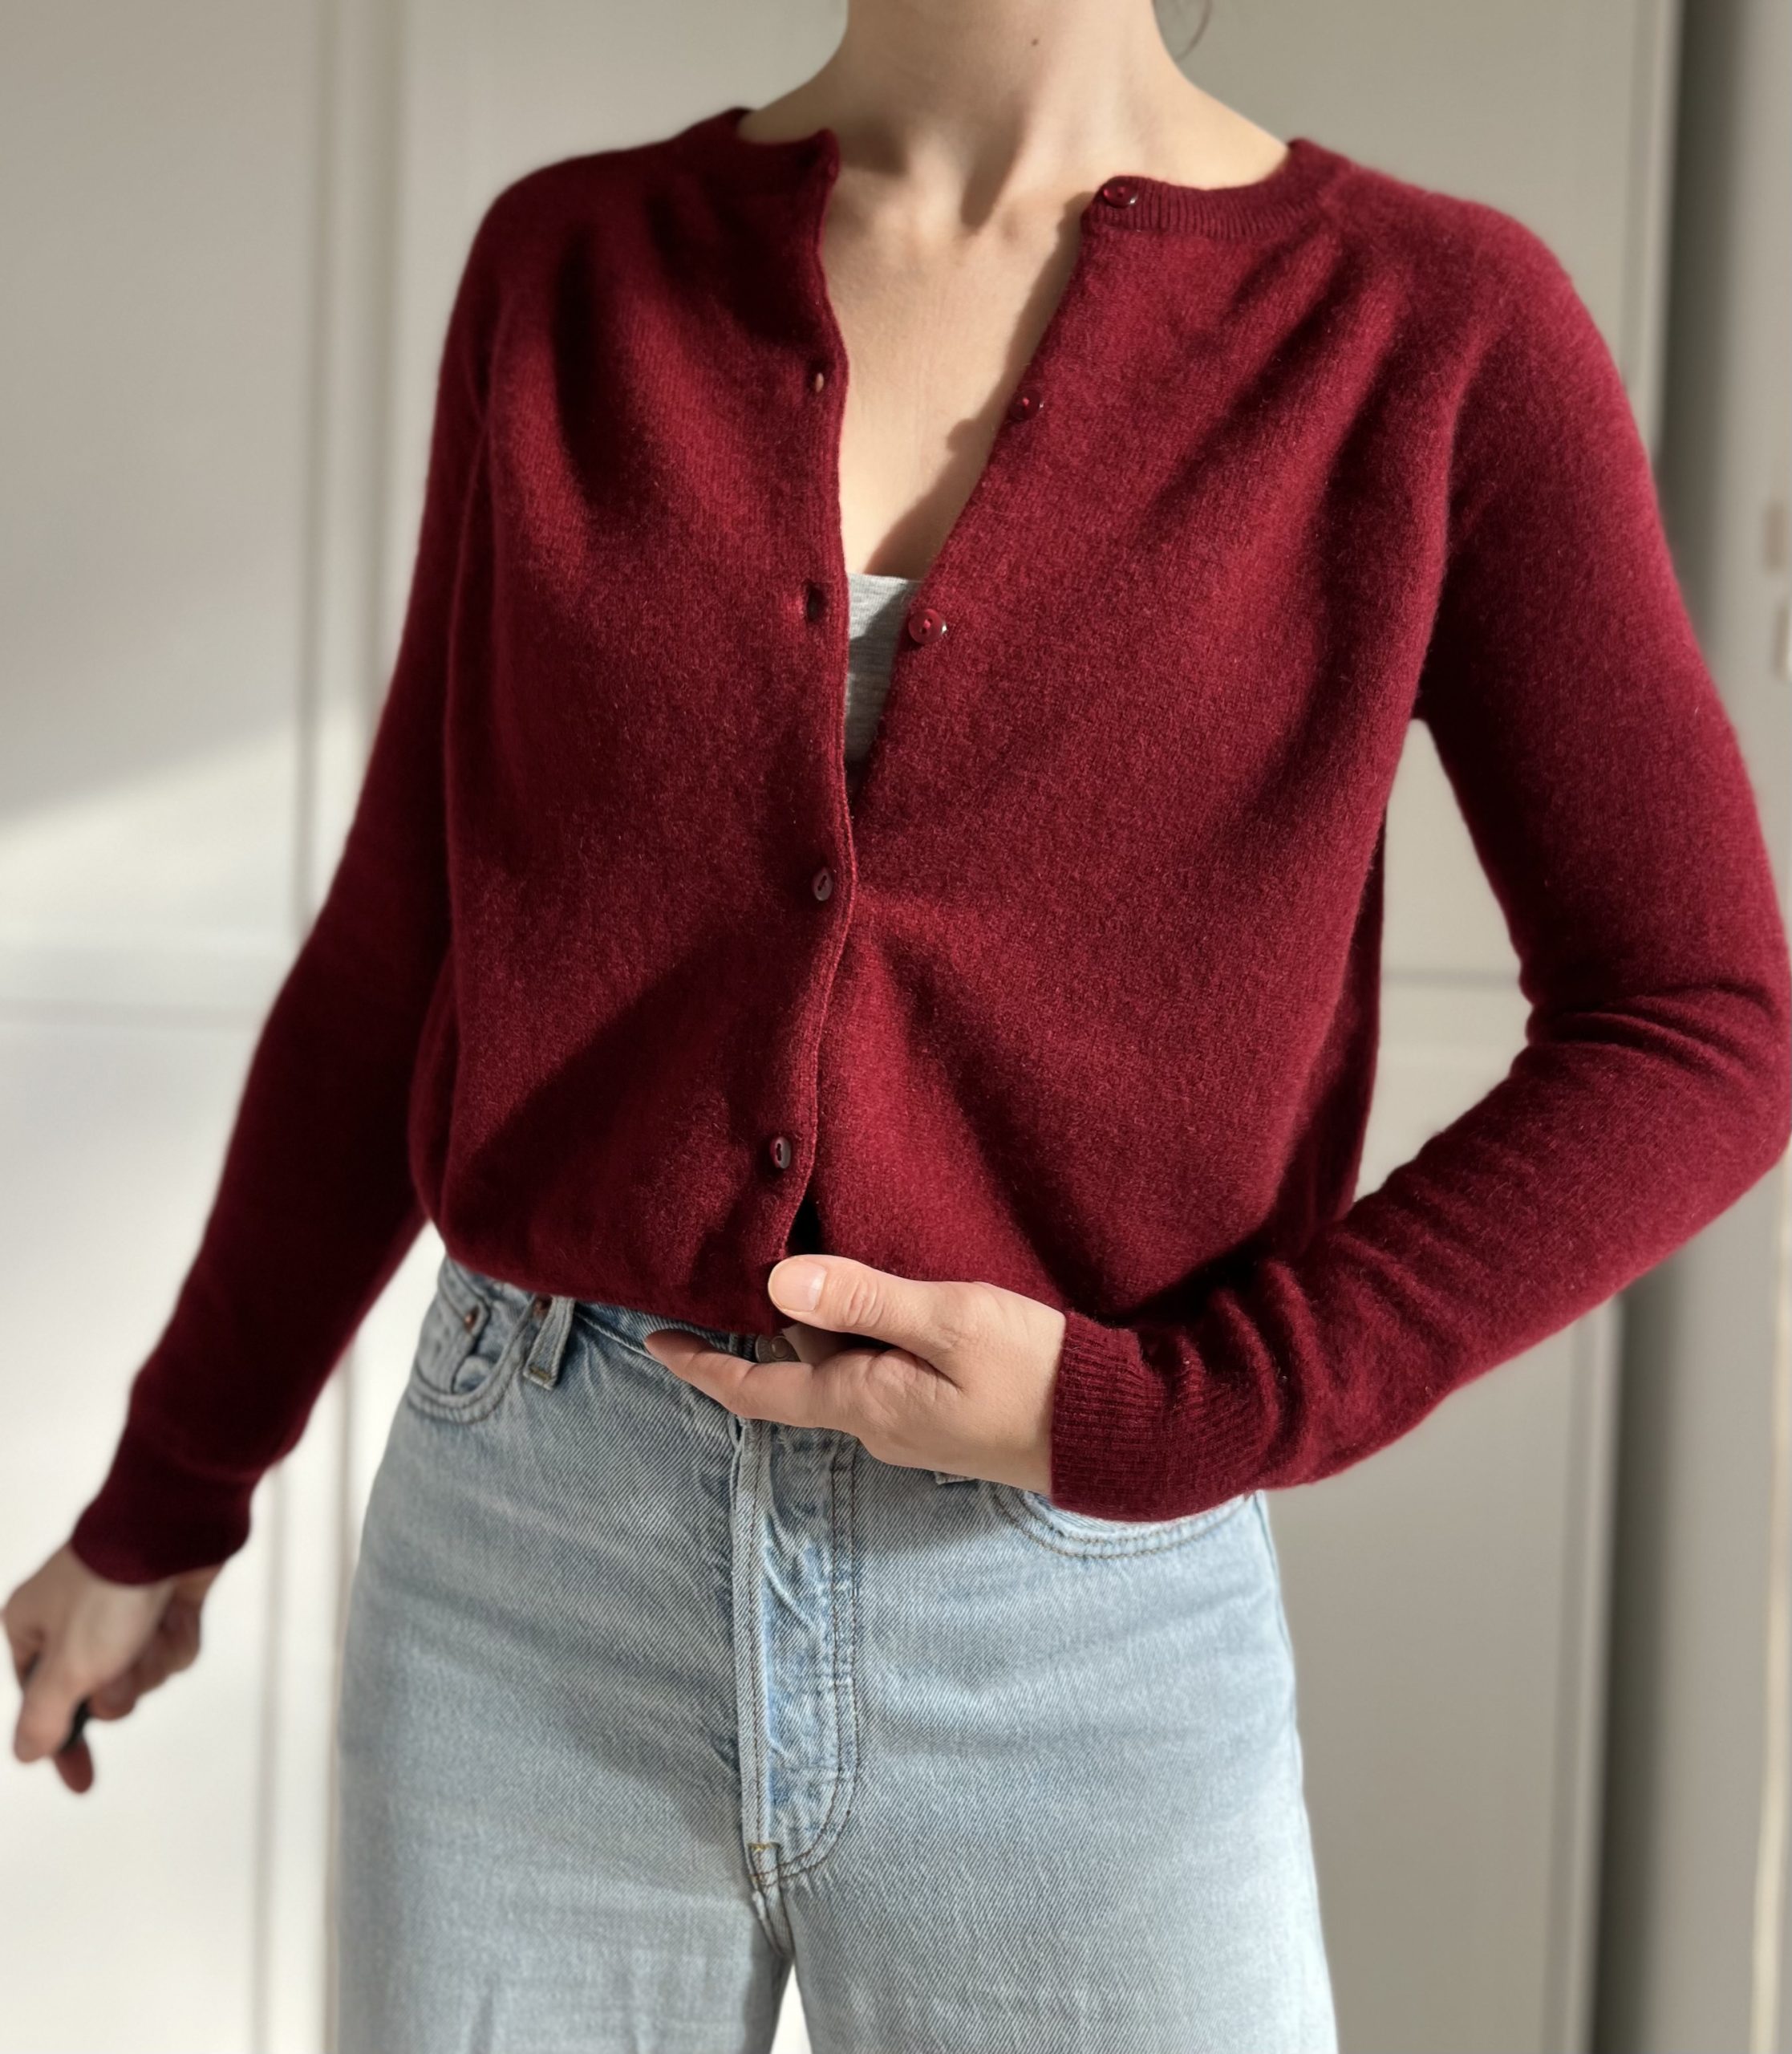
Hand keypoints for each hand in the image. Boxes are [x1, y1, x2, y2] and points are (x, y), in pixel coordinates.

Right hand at [4, 1543, 221, 1793]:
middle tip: (121, 1662)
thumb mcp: (67, 1667)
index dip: (62, 1744)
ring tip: (151, 1627)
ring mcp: (123, 1610)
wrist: (174, 1523)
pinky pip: (173, 1646)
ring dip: (153, 1660)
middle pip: (99, 1693)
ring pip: (143, 1671)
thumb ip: (44, 1718)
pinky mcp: (166, 1601)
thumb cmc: (111, 1589)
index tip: (82, 1781)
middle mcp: (73, 1621)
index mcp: (32, 1629)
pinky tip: (177, 1613)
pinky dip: (179, 1638)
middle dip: (121, 1686)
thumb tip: (28, 1752)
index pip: (41, 1705)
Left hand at [642, 1257, 1067, 1493]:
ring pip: (842, 1362)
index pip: (757, 1387)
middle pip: (800, 1362)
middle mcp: (873, 1422)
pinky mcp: (940, 1415)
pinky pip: (878, 1368)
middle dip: (773, 1316)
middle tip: (752, 1250)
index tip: (654, 1340)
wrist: (1112, 1432)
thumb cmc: (1034, 1373)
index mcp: (861, 1401)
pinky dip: (863, 1330)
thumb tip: (775, 1286)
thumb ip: (864, 1300)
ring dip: (822, 1319)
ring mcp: (908, 1423)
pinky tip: (881, 1294)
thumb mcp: (947, 1321)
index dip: (701, 1364)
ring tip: (815, 1257)